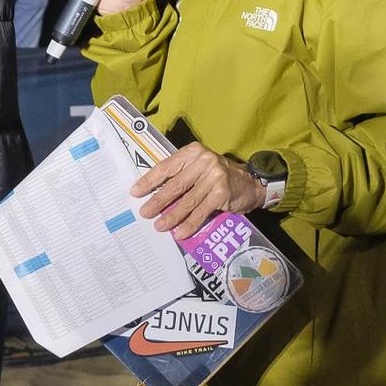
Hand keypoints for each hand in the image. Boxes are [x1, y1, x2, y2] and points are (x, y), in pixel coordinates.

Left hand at [130, 143, 263, 237]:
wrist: (250, 183)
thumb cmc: (218, 177)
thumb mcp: (199, 169)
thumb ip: (180, 176)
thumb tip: (153, 195)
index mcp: (192, 153)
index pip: (166, 167)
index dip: (149, 181)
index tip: (135, 192)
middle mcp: (203, 161)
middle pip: (175, 185)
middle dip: (157, 201)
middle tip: (145, 213)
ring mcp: (214, 176)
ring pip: (187, 201)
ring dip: (171, 216)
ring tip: (159, 226)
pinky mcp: (222, 193)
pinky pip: (201, 212)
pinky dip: (189, 224)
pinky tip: (180, 233)